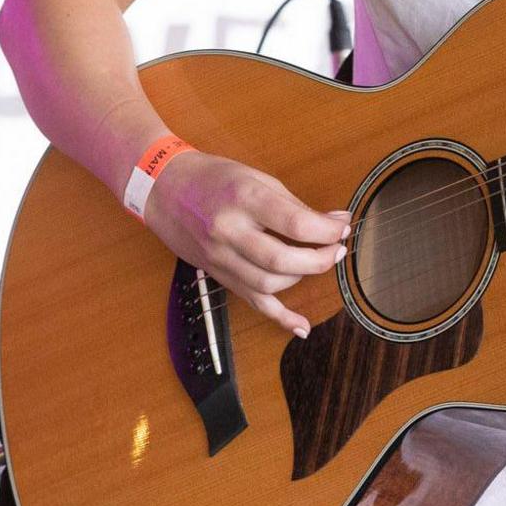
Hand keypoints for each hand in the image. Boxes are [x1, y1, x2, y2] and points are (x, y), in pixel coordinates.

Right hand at [140, 150, 349, 339]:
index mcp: (244, 200)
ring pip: (269, 284)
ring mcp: (220, 257)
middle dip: (319, 259)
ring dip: (302, 277)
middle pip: (282, 260)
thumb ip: (296, 205)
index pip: (295, 224)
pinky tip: (302, 327)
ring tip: (315, 261)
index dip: (327, 230)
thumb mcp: (257, 179)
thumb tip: (336, 222)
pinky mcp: (218, 275)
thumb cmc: (214, 178)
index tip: (342, 228)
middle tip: (336, 249)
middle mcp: (229, 231)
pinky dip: (280, 318)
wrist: (163, 189)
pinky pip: (251, 302)